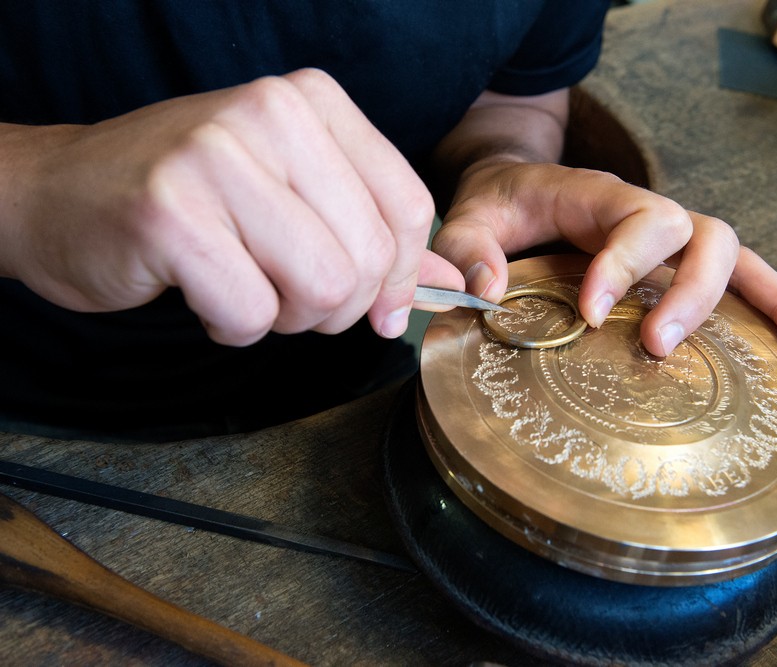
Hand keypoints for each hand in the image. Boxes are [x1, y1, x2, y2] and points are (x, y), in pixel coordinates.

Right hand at [0, 68, 462, 344]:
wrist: (59, 193)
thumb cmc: (190, 198)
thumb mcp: (295, 195)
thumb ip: (377, 235)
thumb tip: (453, 282)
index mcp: (312, 102)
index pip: (408, 209)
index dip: (400, 277)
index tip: (375, 304)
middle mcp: (269, 114)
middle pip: (369, 258)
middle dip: (336, 306)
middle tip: (285, 293)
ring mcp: (216, 158)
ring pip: (323, 288)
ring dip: (286, 318)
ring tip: (245, 287)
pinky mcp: (170, 214)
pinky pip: (251, 314)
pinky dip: (233, 327)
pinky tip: (202, 294)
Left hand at [431, 161, 776, 361]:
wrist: (521, 187)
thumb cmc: (502, 204)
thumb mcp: (470, 216)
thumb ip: (468, 249)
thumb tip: (489, 295)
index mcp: (600, 195)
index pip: (634, 219)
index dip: (623, 265)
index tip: (591, 315)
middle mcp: (647, 215)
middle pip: (699, 235)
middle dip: (690, 292)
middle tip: (658, 345)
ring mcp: (672, 241)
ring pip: (735, 256)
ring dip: (766, 302)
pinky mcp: (680, 266)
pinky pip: (742, 280)